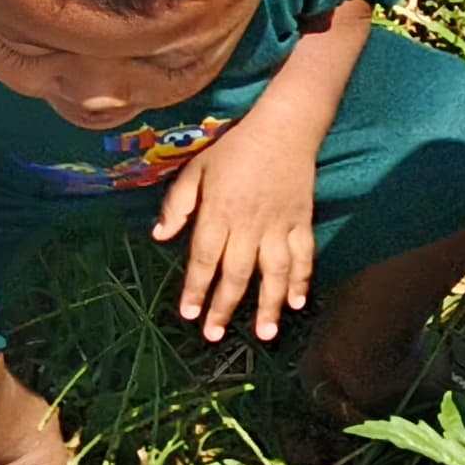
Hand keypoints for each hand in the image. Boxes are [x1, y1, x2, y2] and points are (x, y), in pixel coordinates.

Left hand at [153, 122, 320, 342]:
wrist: (284, 128)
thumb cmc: (235, 148)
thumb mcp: (196, 168)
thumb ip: (178, 203)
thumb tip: (161, 237)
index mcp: (219, 211)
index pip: (205, 258)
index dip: (197, 289)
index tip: (190, 314)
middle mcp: (249, 224)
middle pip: (237, 273)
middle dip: (225, 307)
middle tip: (215, 336)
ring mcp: (279, 225)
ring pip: (274, 272)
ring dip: (268, 305)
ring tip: (264, 334)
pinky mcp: (301, 221)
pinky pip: (303, 256)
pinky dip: (301, 280)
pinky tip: (297, 303)